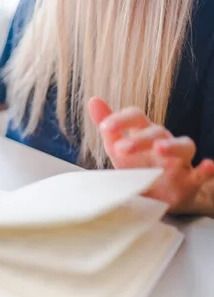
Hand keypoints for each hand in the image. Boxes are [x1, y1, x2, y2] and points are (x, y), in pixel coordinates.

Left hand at [88, 97, 213, 213]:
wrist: (159, 196)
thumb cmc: (137, 167)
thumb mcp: (118, 148)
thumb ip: (108, 127)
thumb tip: (93, 100)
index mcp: (144, 133)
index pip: (136, 116)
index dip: (121, 119)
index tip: (105, 128)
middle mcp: (163, 141)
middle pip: (155, 132)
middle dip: (138, 139)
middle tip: (121, 149)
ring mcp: (179, 160)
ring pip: (184, 145)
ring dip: (172, 145)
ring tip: (160, 148)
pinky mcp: (191, 180)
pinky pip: (203, 172)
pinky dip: (207, 169)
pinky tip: (208, 166)